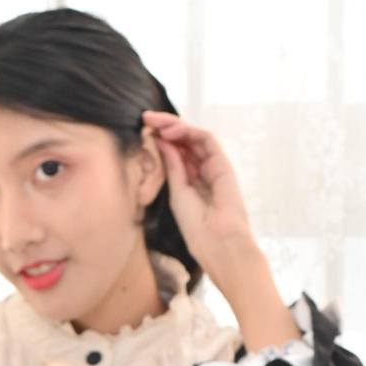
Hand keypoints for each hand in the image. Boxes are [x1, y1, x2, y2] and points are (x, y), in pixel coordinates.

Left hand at [142, 111, 297, 352]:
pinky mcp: (223, 166)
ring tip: (156, 121)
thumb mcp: (178, 195)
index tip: (142, 130)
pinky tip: (171, 130)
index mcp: (192, 182)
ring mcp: (215, 168)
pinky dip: (189, 131)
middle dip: (165, 127)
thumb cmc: (199, 231)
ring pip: (195, 137)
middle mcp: (203, 172)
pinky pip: (206, 140)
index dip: (161, 140)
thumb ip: (172, 168)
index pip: (177, 153)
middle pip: (185, 141)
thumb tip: (162, 142)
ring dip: (174, 125)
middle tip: (146, 118)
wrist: (222, 247)